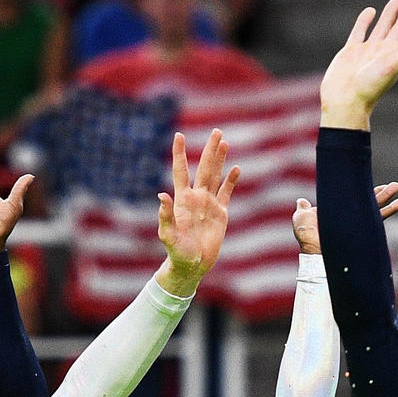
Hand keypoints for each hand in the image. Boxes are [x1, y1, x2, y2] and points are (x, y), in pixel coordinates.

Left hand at [156, 129, 237, 293]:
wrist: (192, 265)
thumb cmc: (177, 252)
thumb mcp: (168, 235)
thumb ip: (165, 216)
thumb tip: (161, 195)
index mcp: (182, 199)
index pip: (181, 170)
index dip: (180, 153)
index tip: (179, 135)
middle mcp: (196, 197)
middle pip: (204, 168)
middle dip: (210, 150)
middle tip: (217, 132)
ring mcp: (209, 204)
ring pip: (216, 176)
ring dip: (220, 160)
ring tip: (224, 142)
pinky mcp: (220, 213)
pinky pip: (226, 193)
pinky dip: (231, 181)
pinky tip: (235, 169)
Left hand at [293, 183, 397, 254]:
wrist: (314, 248)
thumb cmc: (306, 235)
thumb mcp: (302, 218)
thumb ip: (303, 210)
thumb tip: (301, 202)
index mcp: (338, 213)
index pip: (353, 200)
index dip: (363, 191)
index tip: (369, 183)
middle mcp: (350, 219)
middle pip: (369, 203)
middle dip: (382, 194)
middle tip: (395, 185)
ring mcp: (357, 225)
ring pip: (376, 209)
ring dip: (388, 200)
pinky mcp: (363, 230)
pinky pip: (379, 219)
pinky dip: (389, 210)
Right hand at [319, 0, 397, 127]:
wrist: (344, 101)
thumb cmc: (369, 87)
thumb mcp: (392, 66)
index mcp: (397, 54)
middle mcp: (385, 51)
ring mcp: (368, 51)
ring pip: (382, 26)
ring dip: (391, 13)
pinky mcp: (351, 52)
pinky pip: (360, 32)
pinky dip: (365, 21)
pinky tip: (370, 12)